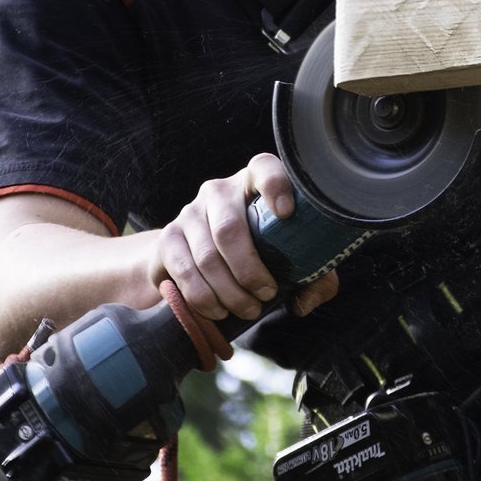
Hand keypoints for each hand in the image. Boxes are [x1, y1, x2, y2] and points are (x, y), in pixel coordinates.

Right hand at [154, 154, 338, 321]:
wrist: (195, 258)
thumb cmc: (258, 254)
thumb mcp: (291, 261)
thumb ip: (312, 279)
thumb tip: (303, 302)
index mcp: (253, 184)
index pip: (264, 169)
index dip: (275, 186)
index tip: (287, 214)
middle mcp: (218, 191)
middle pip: (229, 229)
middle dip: (250, 271)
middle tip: (267, 294)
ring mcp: (189, 213)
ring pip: (208, 258)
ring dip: (230, 292)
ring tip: (249, 310)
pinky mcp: (168, 238)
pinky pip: (185, 272)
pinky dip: (205, 298)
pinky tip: (220, 311)